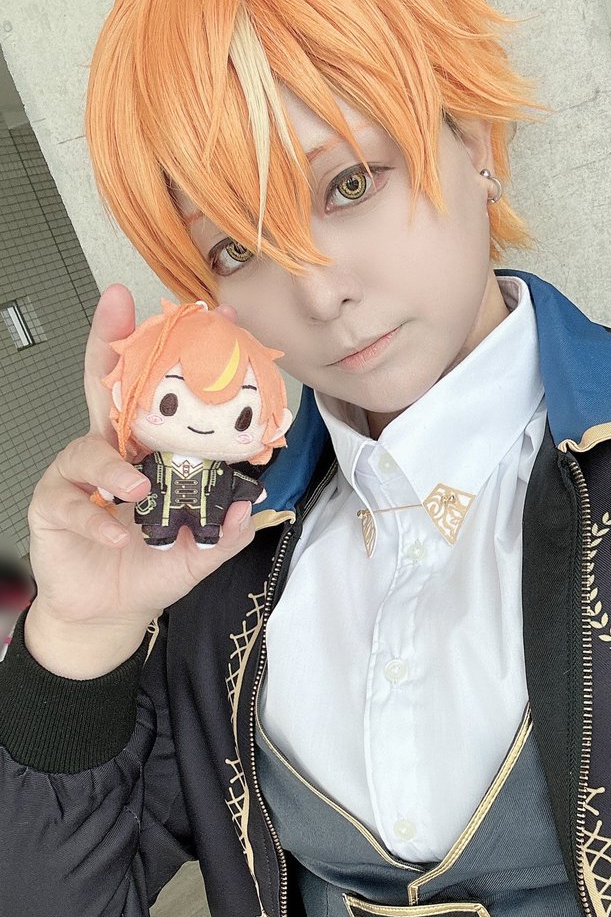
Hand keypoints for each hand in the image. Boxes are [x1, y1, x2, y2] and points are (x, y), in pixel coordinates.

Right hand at [25, 285, 257, 677]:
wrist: (112, 611)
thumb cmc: (151, 566)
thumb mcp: (202, 552)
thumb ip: (227, 531)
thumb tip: (251, 505)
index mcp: (150, 451)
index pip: (160, 394)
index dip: (179, 357)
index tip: (208, 317)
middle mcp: (111, 451)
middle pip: (104, 386)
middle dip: (109, 341)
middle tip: (118, 305)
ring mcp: (78, 476)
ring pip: (87, 449)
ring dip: (114, 467)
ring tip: (137, 490)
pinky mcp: (53, 507)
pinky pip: (71, 504)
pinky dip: (96, 520)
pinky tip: (117, 535)